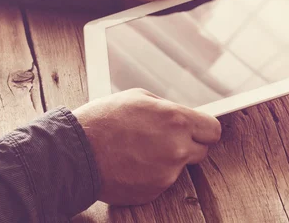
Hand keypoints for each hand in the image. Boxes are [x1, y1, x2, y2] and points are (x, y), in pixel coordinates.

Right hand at [73, 88, 220, 204]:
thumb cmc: (104, 120)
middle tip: (164, 139)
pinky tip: (133, 165)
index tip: (198, 130)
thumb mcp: (140, 97)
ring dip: (168, 160)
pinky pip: (163, 181)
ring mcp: (167, 173)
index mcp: (177, 120)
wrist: (75, 153)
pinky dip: (152, 175)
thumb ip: (168, 108)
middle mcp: (177, 148)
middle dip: (188, 144)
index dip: (205, 130)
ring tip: (140, 150)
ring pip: (180, 166)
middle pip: (202, 151)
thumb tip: (183, 116)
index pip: (213, 130)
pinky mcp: (154, 191)